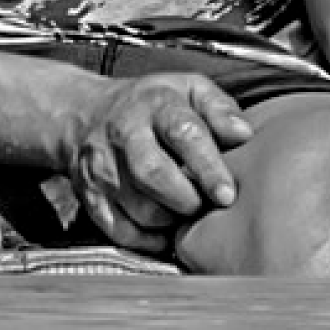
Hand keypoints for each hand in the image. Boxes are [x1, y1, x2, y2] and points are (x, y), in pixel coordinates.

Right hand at [63, 71, 254, 248]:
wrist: (85, 113)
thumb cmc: (151, 105)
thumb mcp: (188, 89)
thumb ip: (219, 108)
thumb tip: (243, 133)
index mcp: (155, 105)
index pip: (183, 133)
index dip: (207, 167)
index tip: (227, 194)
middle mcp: (124, 136)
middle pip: (153, 174)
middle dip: (187, 198)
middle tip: (205, 205)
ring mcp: (103, 169)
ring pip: (140, 209)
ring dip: (170, 220)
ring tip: (185, 210)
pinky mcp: (90, 197)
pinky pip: (122, 231)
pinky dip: (149, 240)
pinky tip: (163, 227)